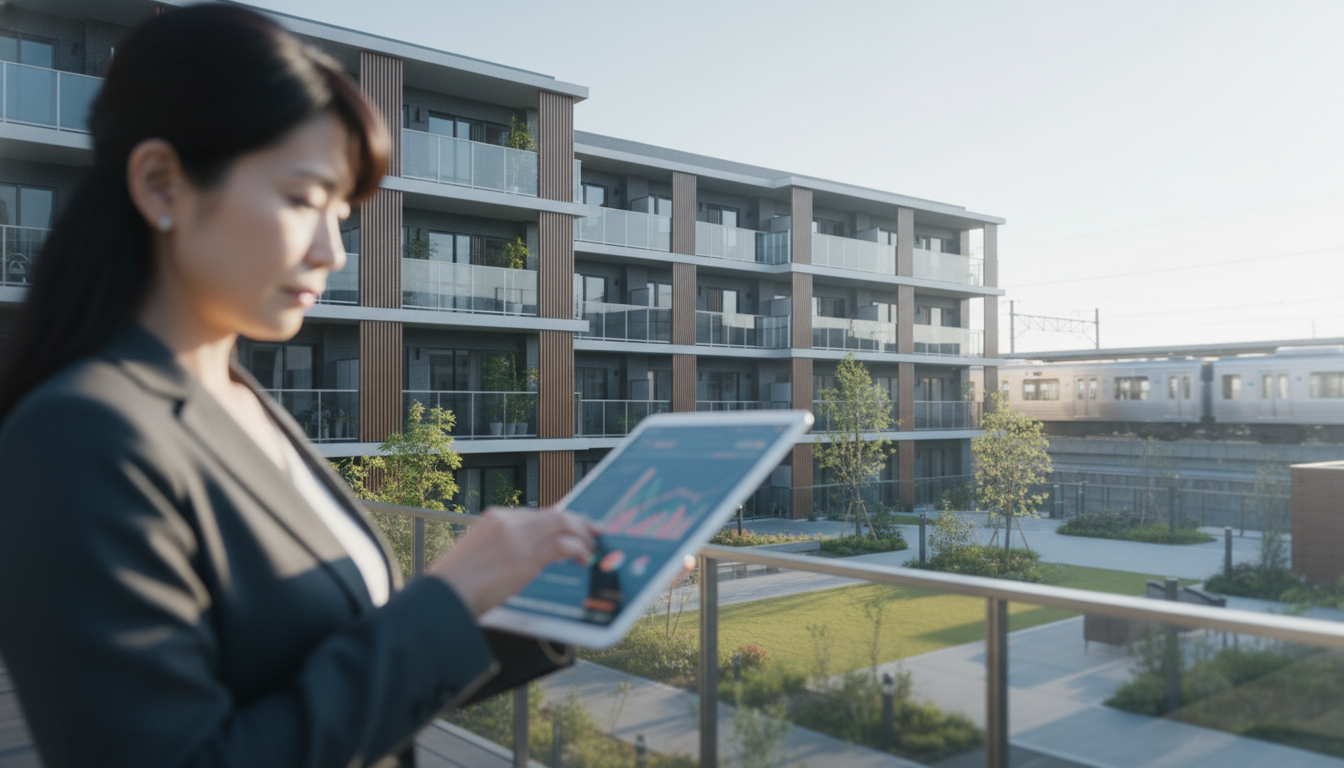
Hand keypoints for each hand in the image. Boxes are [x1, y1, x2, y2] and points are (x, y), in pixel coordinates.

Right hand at [428, 507, 599, 616]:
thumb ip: (500, 552)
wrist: (442, 597)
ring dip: (583, 535)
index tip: (572, 531)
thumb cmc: (455, 586)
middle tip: (595, 532)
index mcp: (494, 519)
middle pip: (554, 514)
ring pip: (563, 523)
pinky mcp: (525, 557)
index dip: (559, 523)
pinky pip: (563, 545)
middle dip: (579, 522)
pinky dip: (579, 550)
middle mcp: (507, 521)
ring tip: (592, 548)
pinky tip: (583, 560)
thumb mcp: (477, 557)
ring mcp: (517, 537)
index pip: (537, 515)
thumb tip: (521, 562)